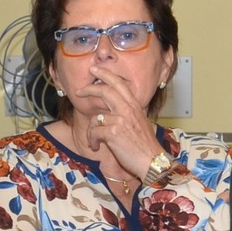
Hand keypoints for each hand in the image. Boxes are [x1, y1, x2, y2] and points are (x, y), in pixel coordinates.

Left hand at [74, 62, 161, 181]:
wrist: (152, 161)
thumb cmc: (145, 146)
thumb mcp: (139, 123)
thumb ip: (126, 115)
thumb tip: (108, 114)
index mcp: (134, 106)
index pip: (119, 84)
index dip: (106, 74)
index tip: (95, 69)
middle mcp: (128, 109)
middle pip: (105, 91)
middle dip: (89, 89)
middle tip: (78, 91)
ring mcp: (120, 120)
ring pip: (95, 118)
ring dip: (91, 132)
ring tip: (95, 142)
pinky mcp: (113, 132)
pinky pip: (94, 132)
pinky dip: (92, 141)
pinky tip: (96, 147)